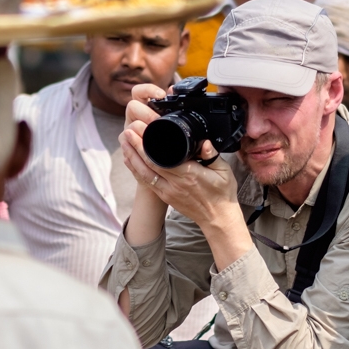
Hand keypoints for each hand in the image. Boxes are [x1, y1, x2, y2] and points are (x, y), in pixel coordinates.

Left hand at [118, 93, 253, 271]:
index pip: (163, 158)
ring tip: (124, 141)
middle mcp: (175, 184)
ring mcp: (168, 192)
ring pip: (143, 173)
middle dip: (136, 146)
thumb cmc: (222, 193)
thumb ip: (212, 155)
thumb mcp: (224, 172)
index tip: (142, 130)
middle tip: (127, 131)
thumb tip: (204, 142)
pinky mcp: (164, 196)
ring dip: (131, 157)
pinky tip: (129, 159)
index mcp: (189, 175)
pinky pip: (146, 182)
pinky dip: (135, 170)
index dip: (148, 145)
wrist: (217, 218)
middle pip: (149, 163)